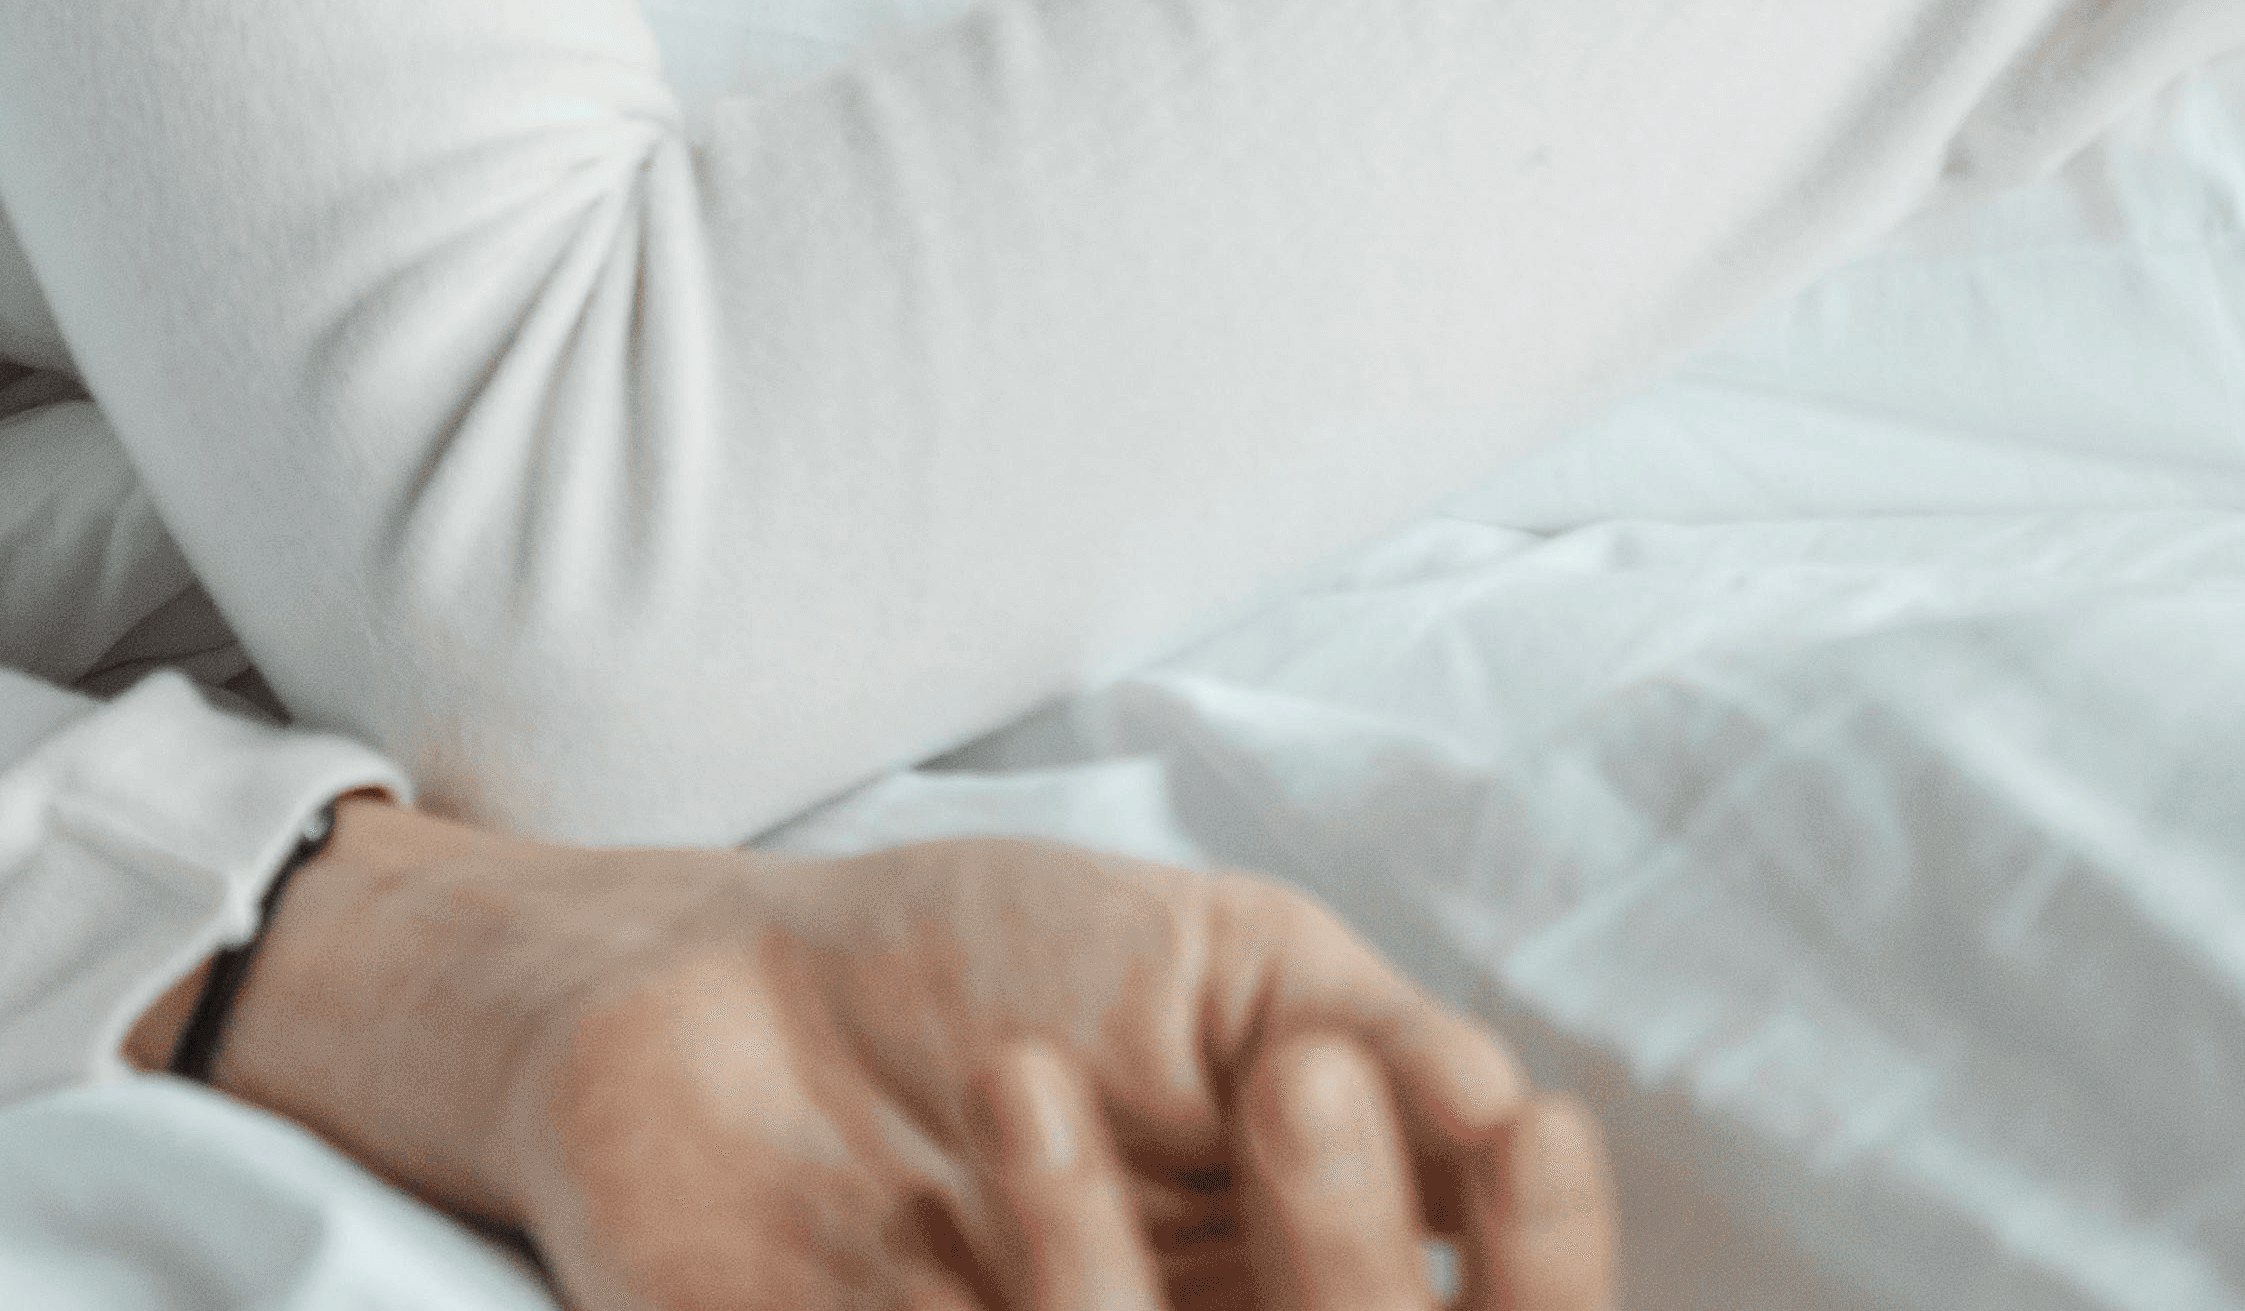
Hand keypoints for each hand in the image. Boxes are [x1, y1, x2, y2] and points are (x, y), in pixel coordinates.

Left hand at [165, 800, 1619, 1309]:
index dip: (1539, 1263)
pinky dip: (990, 1284)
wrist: (706, 991)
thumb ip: (1373, 1041)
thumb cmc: (983, 968)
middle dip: (1334, 1245)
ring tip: (1019, 1076)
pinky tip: (918, 1174)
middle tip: (1296, 1081)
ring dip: (1083, 1261)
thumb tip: (1514, 1116)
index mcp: (1309, 1288)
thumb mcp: (1218, 966)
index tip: (1529, 1137)